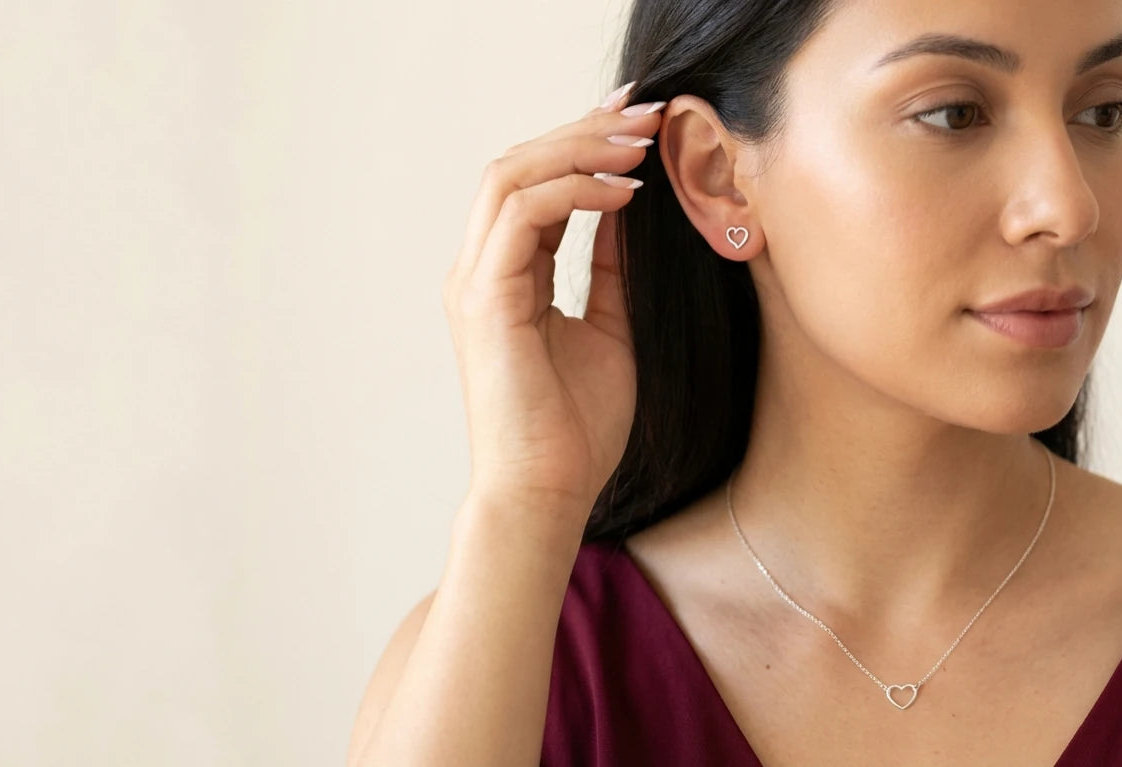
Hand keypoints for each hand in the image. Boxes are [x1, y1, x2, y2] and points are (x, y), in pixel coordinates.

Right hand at [441, 82, 663, 510]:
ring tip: (640, 144)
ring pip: (510, 177)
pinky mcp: (485, 300)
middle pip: (518, 164)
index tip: (639, 118)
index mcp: (504, 275)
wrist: (550, 491)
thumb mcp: (613, 325)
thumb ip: (614, 265)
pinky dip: (572, 192)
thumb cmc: (578, 427)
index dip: (582, 141)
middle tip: (647, 113)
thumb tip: (633, 204)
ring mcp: (475, 282)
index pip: (535, 183)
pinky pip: (520, 217)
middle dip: (583, 129)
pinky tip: (623, 194)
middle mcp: (480, 269)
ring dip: (578, 149)